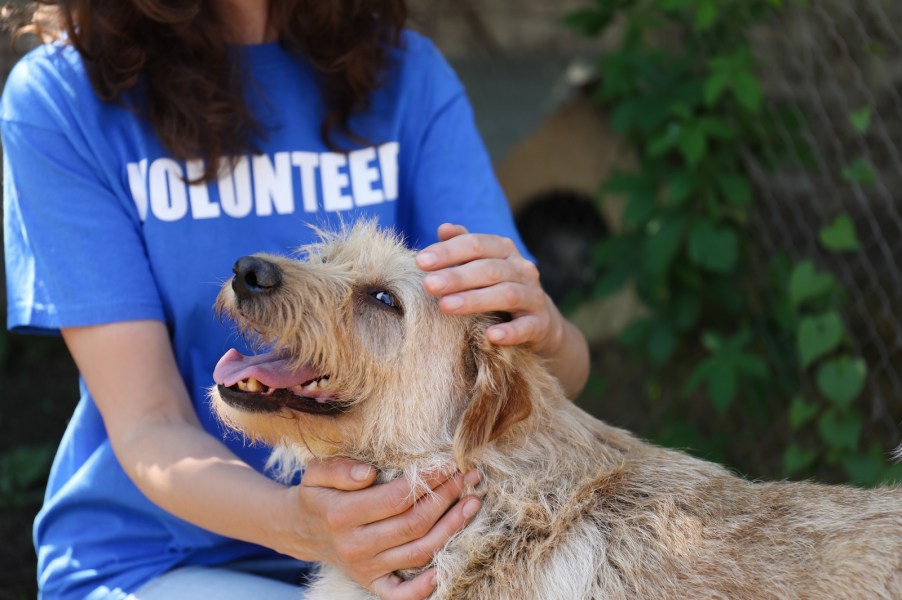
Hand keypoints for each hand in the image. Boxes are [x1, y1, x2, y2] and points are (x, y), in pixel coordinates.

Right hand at [278, 457, 480, 599]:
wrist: (301, 530)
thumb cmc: (317, 494)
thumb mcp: (316, 472)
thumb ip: (339, 469)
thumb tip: (368, 473)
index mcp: (341, 514)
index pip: (396, 498)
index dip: (427, 481)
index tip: (449, 463)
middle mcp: (355, 545)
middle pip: (413, 524)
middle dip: (447, 498)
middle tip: (469, 477)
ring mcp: (365, 568)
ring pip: (418, 552)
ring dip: (450, 529)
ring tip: (472, 504)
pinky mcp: (371, 583)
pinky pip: (401, 594)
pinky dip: (425, 586)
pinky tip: (447, 568)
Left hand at [416, 223, 562, 355]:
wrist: (541, 321)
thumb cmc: (499, 287)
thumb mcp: (483, 264)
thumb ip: (464, 247)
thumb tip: (444, 228)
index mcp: (504, 250)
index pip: (476, 244)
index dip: (448, 251)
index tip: (420, 261)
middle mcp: (522, 269)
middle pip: (488, 269)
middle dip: (456, 276)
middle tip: (428, 285)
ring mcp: (534, 296)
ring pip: (506, 294)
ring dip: (474, 300)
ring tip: (446, 306)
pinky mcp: (540, 324)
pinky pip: (526, 327)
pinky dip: (510, 331)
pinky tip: (491, 335)